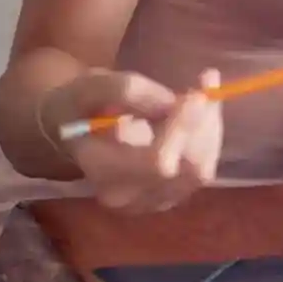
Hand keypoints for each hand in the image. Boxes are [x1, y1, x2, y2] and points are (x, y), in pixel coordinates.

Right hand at [49, 68, 222, 213]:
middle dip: (202, 123)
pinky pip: (203, 170)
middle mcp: (128, 196)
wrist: (72, 133)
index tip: (193, 93)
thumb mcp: (92, 87)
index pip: (157, 162)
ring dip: (210, 126)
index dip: (183, 129)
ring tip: (202, 89)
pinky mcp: (170, 195)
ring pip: (201, 169)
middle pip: (187, 169)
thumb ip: (127, 91)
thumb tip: (171, 104)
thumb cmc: (78, 106)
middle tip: (205, 81)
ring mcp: (151, 200)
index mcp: (101, 171)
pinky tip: (202, 108)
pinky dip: (209, 136)